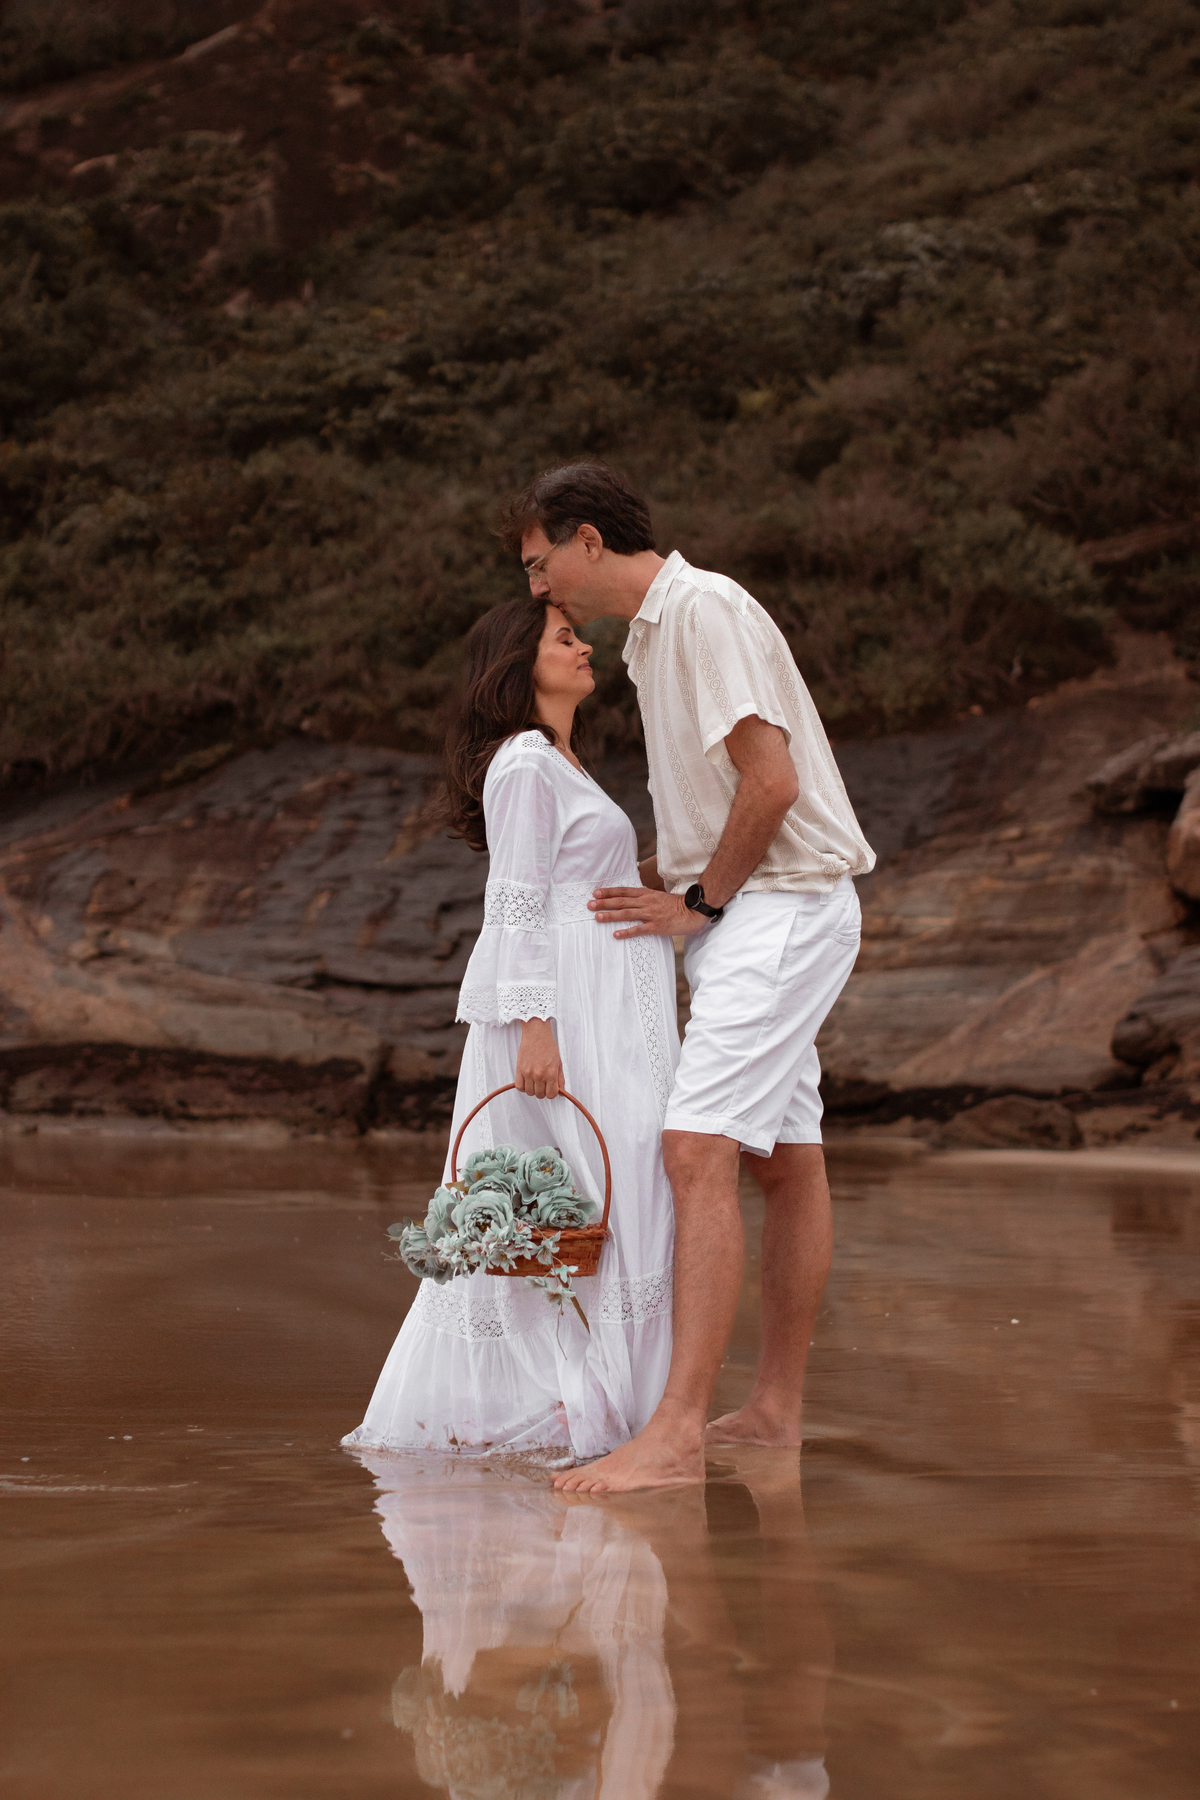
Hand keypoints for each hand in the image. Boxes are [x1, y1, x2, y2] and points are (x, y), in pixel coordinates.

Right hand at [515, 1018, 564, 1097]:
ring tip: (534, 1082)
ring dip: (532, 1089)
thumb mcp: (558, 1062)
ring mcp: (528, 1073)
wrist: (536, 1034)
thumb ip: (560, 1078)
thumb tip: (561, 1090)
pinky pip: (519, 1086)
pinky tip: (526, 1081)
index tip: (550, 1089)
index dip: (551, 1093)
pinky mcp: (519, 1070)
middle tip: (543, 1084)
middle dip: (542, 1091)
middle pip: (540, 1095)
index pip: (551, 1094)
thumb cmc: (548, 1045)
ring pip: (529, 1092)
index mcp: (551, 1073)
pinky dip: (523, 1087)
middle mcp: (539, 1075)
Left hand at [589, 885, 704, 939]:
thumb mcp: (658, 896)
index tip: (596, 893)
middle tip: (589, 905)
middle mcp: (647, 902)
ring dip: (611, 915)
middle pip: (622, 901)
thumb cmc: (676, 905)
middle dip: (604, 903)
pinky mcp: (656, 926)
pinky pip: (639, 930)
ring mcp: (651, 914)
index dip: (609, 892)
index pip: (624, 891)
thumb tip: (631, 898)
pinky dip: (626, 932)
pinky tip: (616, 935)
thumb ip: (645, 897)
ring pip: (627, 914)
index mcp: (647, 894)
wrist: (693, 911)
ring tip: (597, 917)